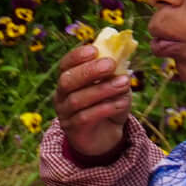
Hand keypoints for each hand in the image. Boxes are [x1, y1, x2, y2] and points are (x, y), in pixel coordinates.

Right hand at [52, 43, 133, 162]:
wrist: (105, 136)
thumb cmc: (108, 105)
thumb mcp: (114, 85)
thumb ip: (115, 72)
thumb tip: (123, 55)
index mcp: (68, 80)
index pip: (65, 65)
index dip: (77, 56)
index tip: (95, 49)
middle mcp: (61, 96)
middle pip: (67, 81)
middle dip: (89, 71)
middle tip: (111, 64)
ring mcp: (65, 114)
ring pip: (77, 99)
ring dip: (102, 89)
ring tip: (124, 83)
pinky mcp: (73, 130)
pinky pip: (85, 117)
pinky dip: (105, 108)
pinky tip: (122, 103)